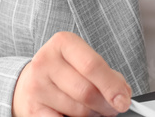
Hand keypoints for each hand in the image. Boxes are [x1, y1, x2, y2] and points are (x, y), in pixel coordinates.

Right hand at [12, 31, 131, 116]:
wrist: (30, 80)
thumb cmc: (64, 70)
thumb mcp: (82, 61)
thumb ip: (105, 74)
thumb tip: (122, 94)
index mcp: (63, 43)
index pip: (92, 65)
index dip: (112, 86)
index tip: (124, 100)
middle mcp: (46, 62)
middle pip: (86, 91)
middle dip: (105, 104)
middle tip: (112, 108)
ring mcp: (36, 86)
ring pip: (78, 110)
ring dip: (92, 114)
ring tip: (91, 108)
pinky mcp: (31, 109)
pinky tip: (73, 114)